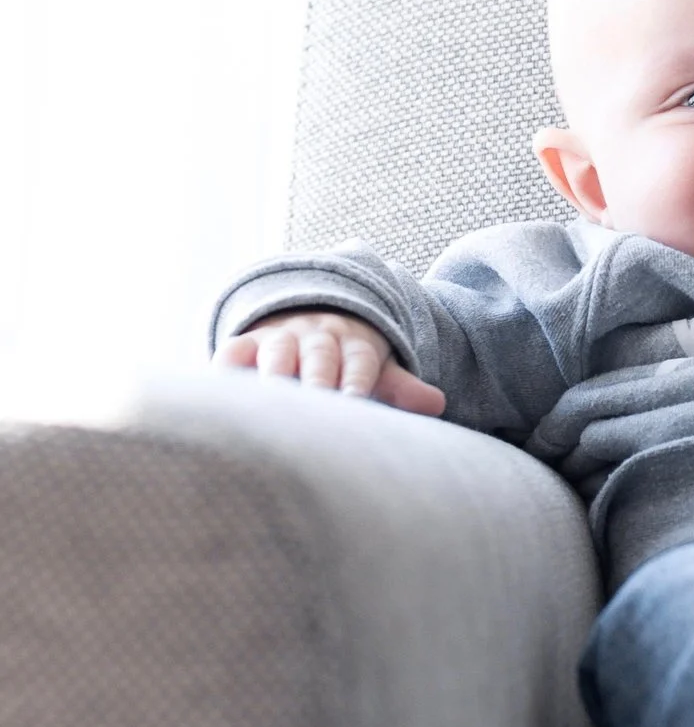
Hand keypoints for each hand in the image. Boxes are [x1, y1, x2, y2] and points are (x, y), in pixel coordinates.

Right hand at [214, 309, 446, 416]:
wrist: (305, 319)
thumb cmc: (345, 360)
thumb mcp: (376, 368)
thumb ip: (401, 388)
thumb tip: (437, 403)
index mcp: (355, 345)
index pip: (360, 361)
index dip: (358, 381)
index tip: (354, 404)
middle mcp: (317, 337)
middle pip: (320, 356)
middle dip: (318, 380)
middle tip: (315, 407)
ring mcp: (279, 338)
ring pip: (277, 352)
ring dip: (274, 373)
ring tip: (271, 402)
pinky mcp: (244, 344)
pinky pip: (232, 352)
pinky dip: (226, 369)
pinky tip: (222, 389)